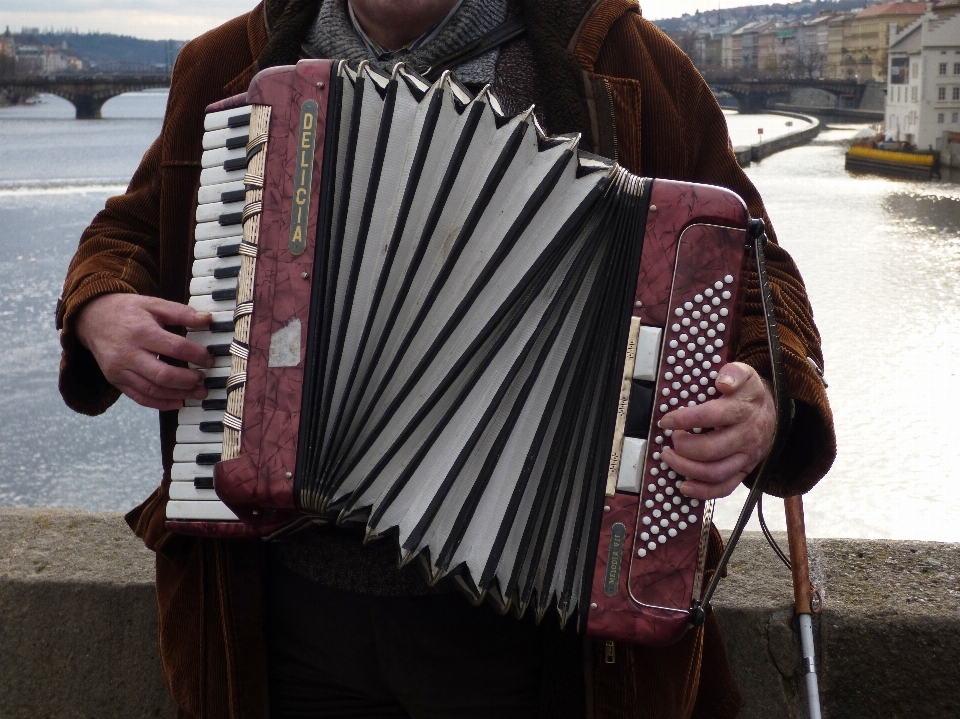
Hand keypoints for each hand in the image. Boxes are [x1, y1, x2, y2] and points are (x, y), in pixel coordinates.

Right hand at [75, 293, 213, 410]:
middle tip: (204, 379)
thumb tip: (208, 319)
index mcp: (141, 332)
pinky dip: (160, 403)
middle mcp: (128, 354)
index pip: (176, 348)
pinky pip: (139, 398)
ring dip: (178, 395)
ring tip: (198, 393)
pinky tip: (178, 402)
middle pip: (163, 375)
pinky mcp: (115, 381)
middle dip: (188, 380)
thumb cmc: (127, 311)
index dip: (197, 356)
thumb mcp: (154, 304)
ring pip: (152, 390)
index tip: (209, 359)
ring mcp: (120, 370)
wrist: (91, 318)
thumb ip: (181, 313)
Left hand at [658, 362, 774, 500]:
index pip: (711, 416)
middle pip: (711, 449)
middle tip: (670, 439)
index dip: (685, 419)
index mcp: (743, 410)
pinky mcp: (744, 471)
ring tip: (668, 458)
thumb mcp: (745, 374)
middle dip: (684, 447)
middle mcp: (746, 436)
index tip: (666, 421)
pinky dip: (703, 492)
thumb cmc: (748, 393)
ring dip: (687, 469)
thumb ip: (733, 373)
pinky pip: (725, 488)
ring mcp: (746, 457)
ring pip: (716, 472)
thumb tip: (722, 381)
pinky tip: (684, 487)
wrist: (774, 412)